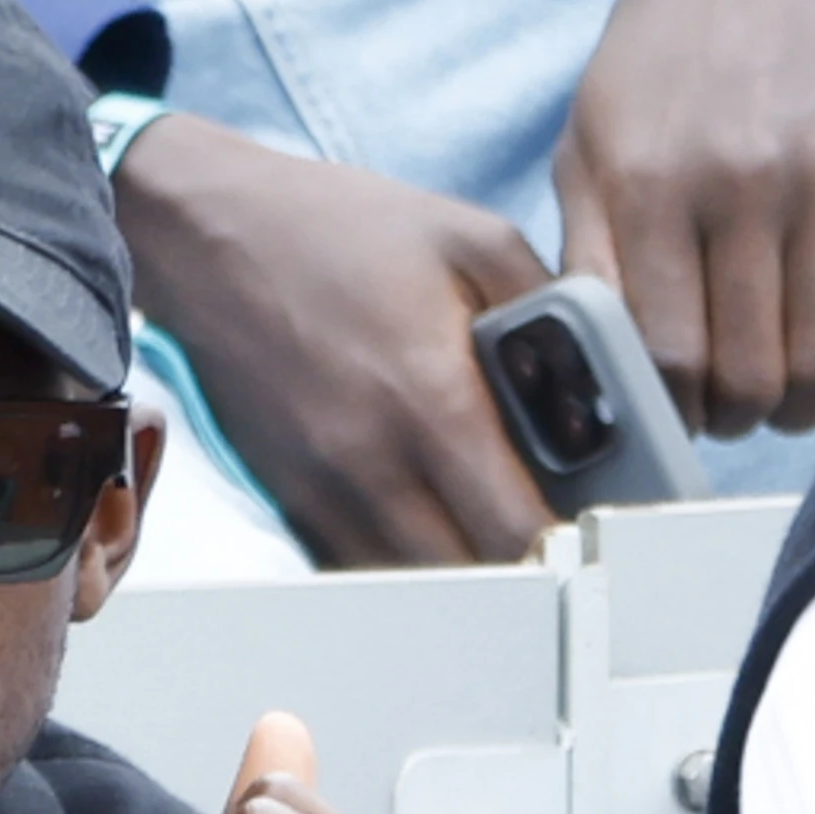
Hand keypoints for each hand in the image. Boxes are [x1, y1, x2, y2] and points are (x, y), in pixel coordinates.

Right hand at [114, 115, 559, 566]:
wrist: (211, 235)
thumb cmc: (340, 230)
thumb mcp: (472, 238)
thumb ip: (552, 307)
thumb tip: (602, 386)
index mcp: (432, 396)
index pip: (516, 526)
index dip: (567, 548)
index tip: (594, 537)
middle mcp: (372, 460)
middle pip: (467, 575)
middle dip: (521, 571)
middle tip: (558, 545)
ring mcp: (322, 489)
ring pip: (411, 583)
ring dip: (462, 575)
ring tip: (498, 541)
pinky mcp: (290, 497)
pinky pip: (359, 567)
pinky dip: (403, 565)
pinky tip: (432, 531)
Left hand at [552, 0, 814, 439]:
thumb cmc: (665, 60)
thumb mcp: (590, 144)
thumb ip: (587, 255)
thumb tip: (588, 371)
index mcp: (651, 186)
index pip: (665, 355)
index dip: (671, 415)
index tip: (671, 422)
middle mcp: (741, 187)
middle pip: (748, 372)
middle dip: (735, 422)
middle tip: (729, 419)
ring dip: (798, 410)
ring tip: (780, 409)